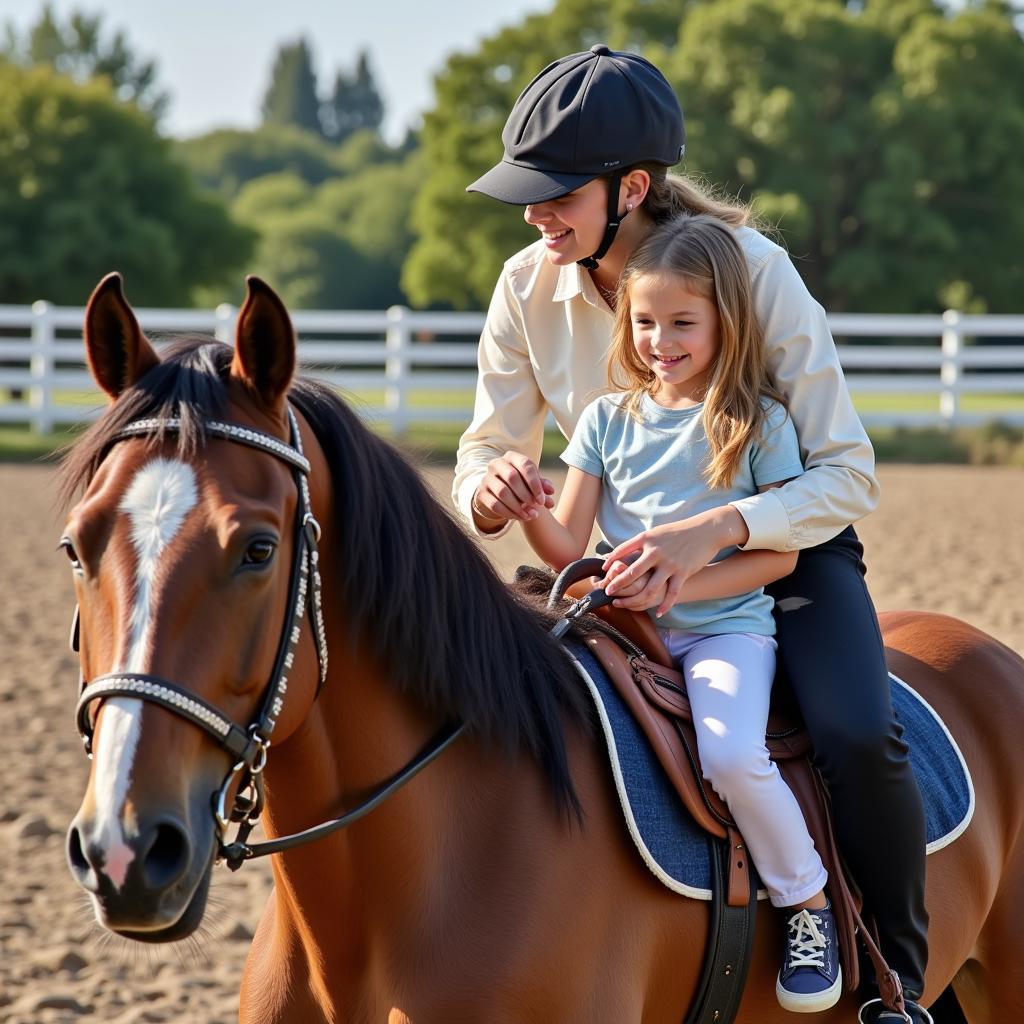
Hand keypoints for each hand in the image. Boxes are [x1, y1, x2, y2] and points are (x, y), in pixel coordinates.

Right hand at [473, 450, 554, 525]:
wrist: (498, 491)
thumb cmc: (520, 483)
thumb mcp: (532, 481)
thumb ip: (542, 485)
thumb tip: (550, 491)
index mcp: (511, 456)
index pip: (525, 464)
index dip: (535, 483)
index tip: (542, 499)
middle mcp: (496, 464)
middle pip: (512, 477)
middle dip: (527, 494)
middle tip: (537, 506)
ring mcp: (486, 479)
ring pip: (503, 492)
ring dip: (519, 506)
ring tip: (531, 515)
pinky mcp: (481, 493)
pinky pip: (495, 505)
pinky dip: (510, 513)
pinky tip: (521, 517)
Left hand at [602, 512, 737, 617]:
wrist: (706, 530)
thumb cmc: (678, 532)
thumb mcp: (656, 533)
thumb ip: (641, 543)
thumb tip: (622, 553)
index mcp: (647, 539)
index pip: (622, 550)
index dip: (610, 562)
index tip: (602, 571)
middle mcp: (656, 552)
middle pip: (632, 573)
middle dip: (617, 585)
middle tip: (608, 592)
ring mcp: (670, 564)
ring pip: (649, 588)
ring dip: (635, 600)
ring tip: (625, 605)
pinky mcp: (683, 572)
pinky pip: (671, 593)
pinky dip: (664, 605)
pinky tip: (658, 612)